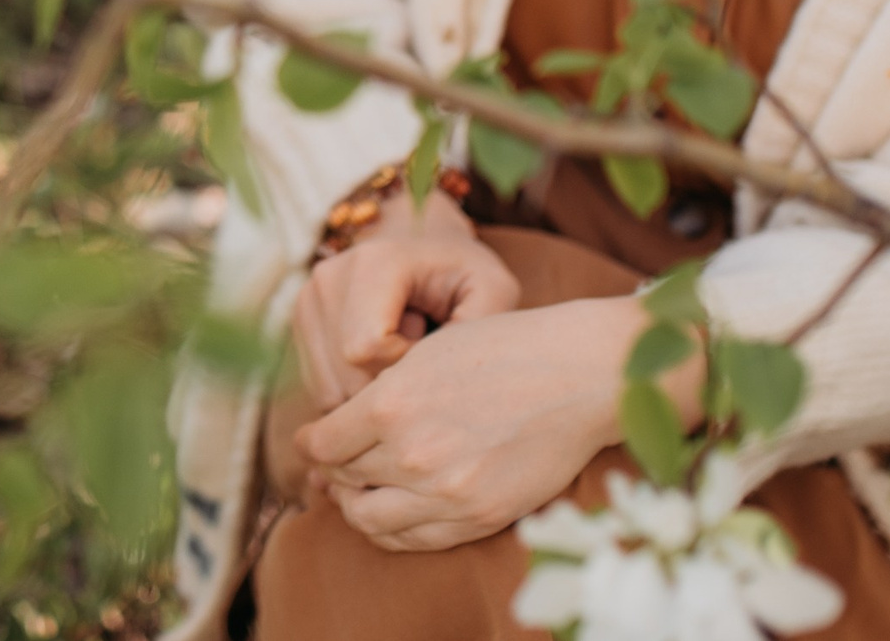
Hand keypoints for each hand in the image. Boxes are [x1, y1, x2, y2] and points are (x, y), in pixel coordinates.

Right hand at [290, 190, 519, 413]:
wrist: (427, 249)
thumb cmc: (464, 276)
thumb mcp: (492, 291)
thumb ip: (478, 329)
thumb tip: (441, 384)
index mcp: (374, 262)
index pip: (367, 349)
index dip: (407, 366)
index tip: (432, 342)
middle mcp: (328, 276)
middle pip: (344, 378)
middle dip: (389, 388)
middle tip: (420, 354)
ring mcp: (306, 299)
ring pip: (328, 392)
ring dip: (371, 394)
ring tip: (400, 354)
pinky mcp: (298, 323)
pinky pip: (320, 391)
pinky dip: (354, 392)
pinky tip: (380, 362)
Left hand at [295, 293, 702, 553]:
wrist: (576, 375)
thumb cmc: (504, 350)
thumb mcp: (428, 354)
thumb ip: (382, 393)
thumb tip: (340, 425)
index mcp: (390, 403)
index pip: (323, 444)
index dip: (313, 444)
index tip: (316, 442)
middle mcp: (410, 452)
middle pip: (344, 479)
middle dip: (335, 471)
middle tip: (338, 464)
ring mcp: (444, 491)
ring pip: (370, 518)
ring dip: (358, 507)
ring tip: (363, 493)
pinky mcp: (476, 516)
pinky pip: (414, 539)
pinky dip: (394, 530)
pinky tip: (396, 511)